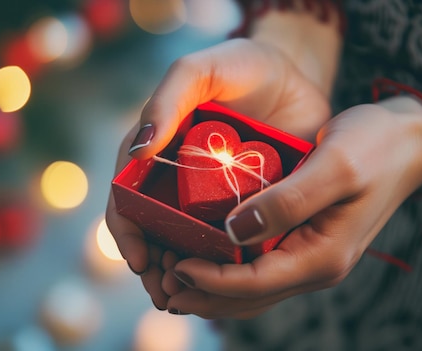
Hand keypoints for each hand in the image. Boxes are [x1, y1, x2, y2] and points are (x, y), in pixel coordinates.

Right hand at [106, 38, 331, 309]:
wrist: (295, 75)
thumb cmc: (242, 66)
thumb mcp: (200, 69)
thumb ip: (167, 98)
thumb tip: (139, 149)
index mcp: (153, 151)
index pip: (126, 196)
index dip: (127, 231)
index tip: (141, 260)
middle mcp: (174, 179)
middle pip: (153, 229)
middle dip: (154, 264)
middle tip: (167, 292)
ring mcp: (207, 195)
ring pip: (186, 242)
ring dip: (182, 274)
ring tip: (187, 299)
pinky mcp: (242, 204)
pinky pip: (226, 240)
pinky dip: (220, 265)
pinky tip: (224, 285)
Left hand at [162, 98, 421, 318]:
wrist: (406, 141)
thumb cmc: (375, 146)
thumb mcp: (335, 166)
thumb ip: (287, 202)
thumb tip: (233, 231)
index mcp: (322, 256)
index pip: (253, 284)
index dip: (209, 280)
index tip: (173, 264)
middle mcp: (313, 265)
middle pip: (246, 297)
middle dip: (201, 293)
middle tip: (159, 278)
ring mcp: (308, 257)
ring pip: (249, 288)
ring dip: (208, 286)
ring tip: (168, 271)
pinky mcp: (301, 242)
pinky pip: (256, 268)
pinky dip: (224, 268)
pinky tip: (198, 251)